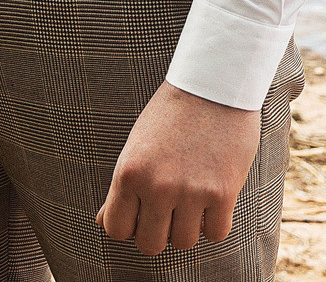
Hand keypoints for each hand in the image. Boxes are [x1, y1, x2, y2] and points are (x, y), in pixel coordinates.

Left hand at [99, 79, 262, 255]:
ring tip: (193, 202)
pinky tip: (214, 202)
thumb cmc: (173, 113)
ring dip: (188, 227)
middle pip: (150, 244)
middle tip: (170, 209)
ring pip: (183, 242)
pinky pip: (216, 233)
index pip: (116, 230)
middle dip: (159, 231)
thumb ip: (122, 186)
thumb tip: (102, 222)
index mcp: (128, 172)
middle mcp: (156, 185)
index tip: (143, 211)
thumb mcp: (137, 145)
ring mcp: (190, 190)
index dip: (130, 225)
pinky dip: (215, 223)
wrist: (215, 82)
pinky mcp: (223, 191)